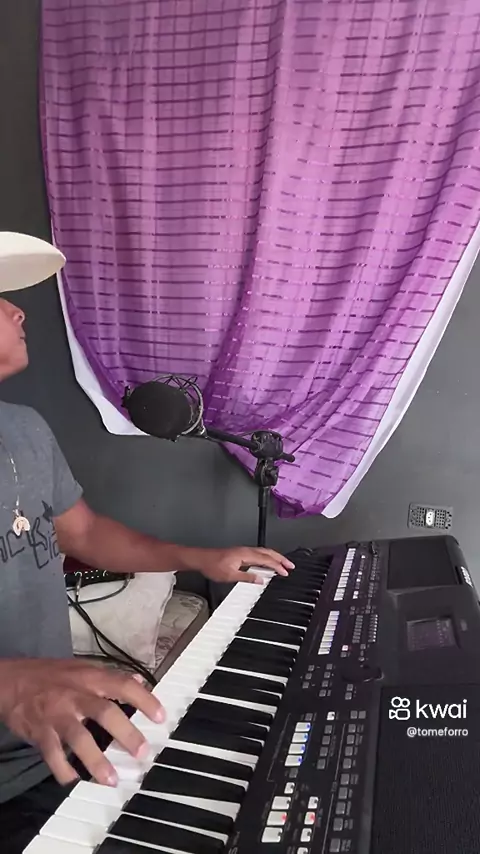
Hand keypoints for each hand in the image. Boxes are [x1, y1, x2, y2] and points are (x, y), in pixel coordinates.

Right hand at [0, 658, 163, 786]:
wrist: (10, 681)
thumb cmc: (51, 675)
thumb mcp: (82, 667)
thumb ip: (110, 676)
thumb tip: (139, 680)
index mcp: (90, 678)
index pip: (123, 685)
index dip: (144, 700)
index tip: (161, 717)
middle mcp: (75, 695)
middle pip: (105, 713)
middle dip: (126, 734)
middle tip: (143, 753)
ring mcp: (57, 714)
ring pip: (79, 738)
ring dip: (96, 761)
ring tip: (111, 780)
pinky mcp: (40, 732)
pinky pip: (53, 756)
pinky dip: (64, 771)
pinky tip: (74, 782)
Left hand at [195, 546, 294, 583]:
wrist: (201, 559)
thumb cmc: (213, 566)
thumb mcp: (230, 576)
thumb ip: (247, 578)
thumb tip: (261, 580)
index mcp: (245, 554)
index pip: (266, 559)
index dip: (277, 565)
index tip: (286, 572)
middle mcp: (246, 551)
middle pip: (268, 552)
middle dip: (280, 558)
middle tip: (291, 565)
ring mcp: (243, 551)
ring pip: (263, 552)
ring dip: (274, 557)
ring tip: (283, 563)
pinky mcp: (240, 553)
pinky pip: (258, 553)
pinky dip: (266, 557)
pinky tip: (267, 563)